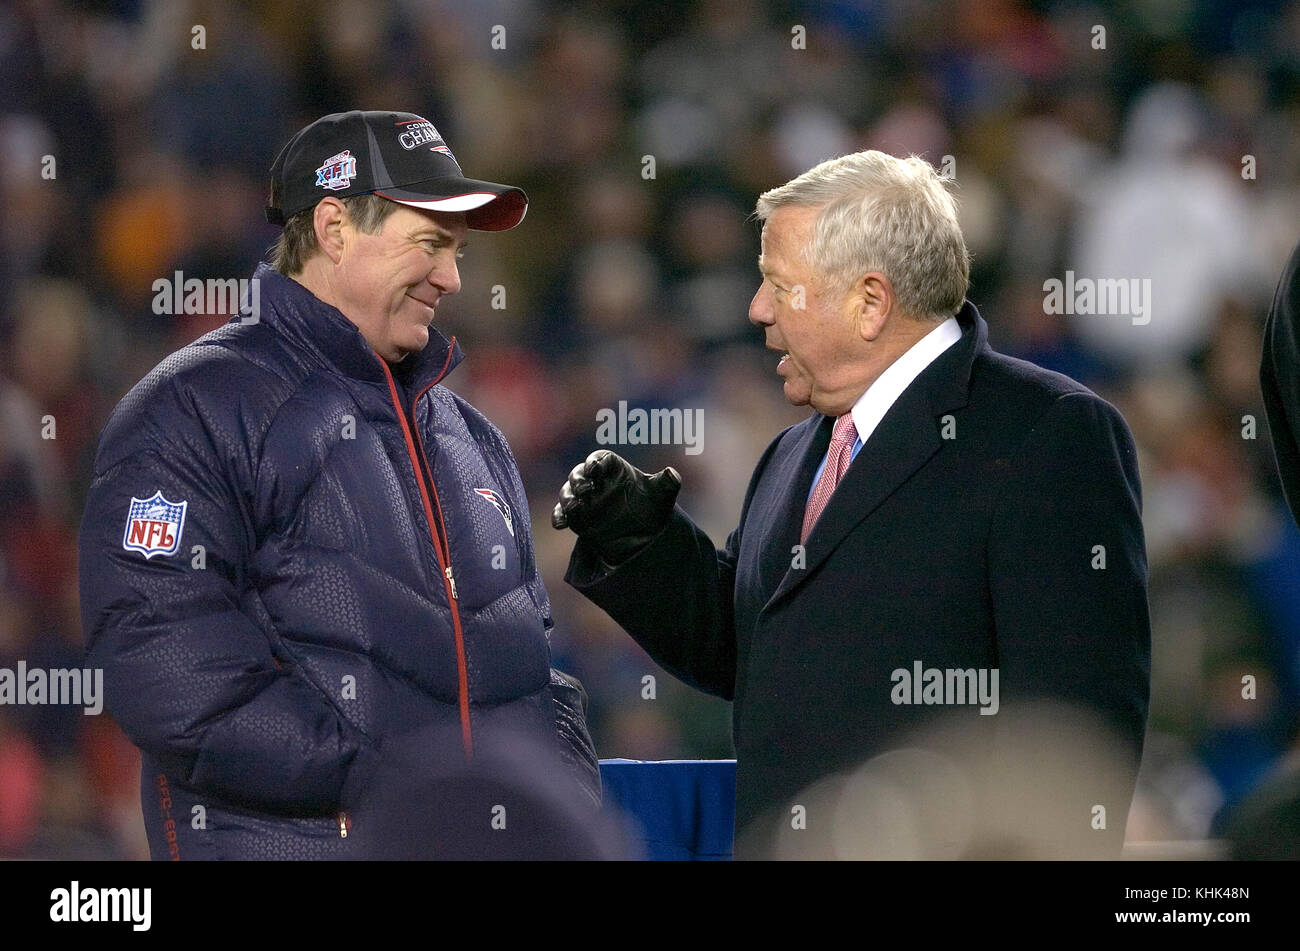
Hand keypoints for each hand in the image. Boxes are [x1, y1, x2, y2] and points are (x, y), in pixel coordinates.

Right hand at [551, 450, 680, 564]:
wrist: (644, 538)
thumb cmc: (653, 510)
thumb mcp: (662, 498)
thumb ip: (666, 484)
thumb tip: (672, 474)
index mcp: (615, 469)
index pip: (601, 459)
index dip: (595, 461)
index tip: (594, 468)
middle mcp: (597, 482)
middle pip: (579, 473)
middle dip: (578, 479)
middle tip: (585, 489)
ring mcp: (585, 500)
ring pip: (568, 492)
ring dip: (567, 497)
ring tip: (573, 506)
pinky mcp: (578, 518)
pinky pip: (563, 513)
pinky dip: (559, 516)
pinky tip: (561, 523)